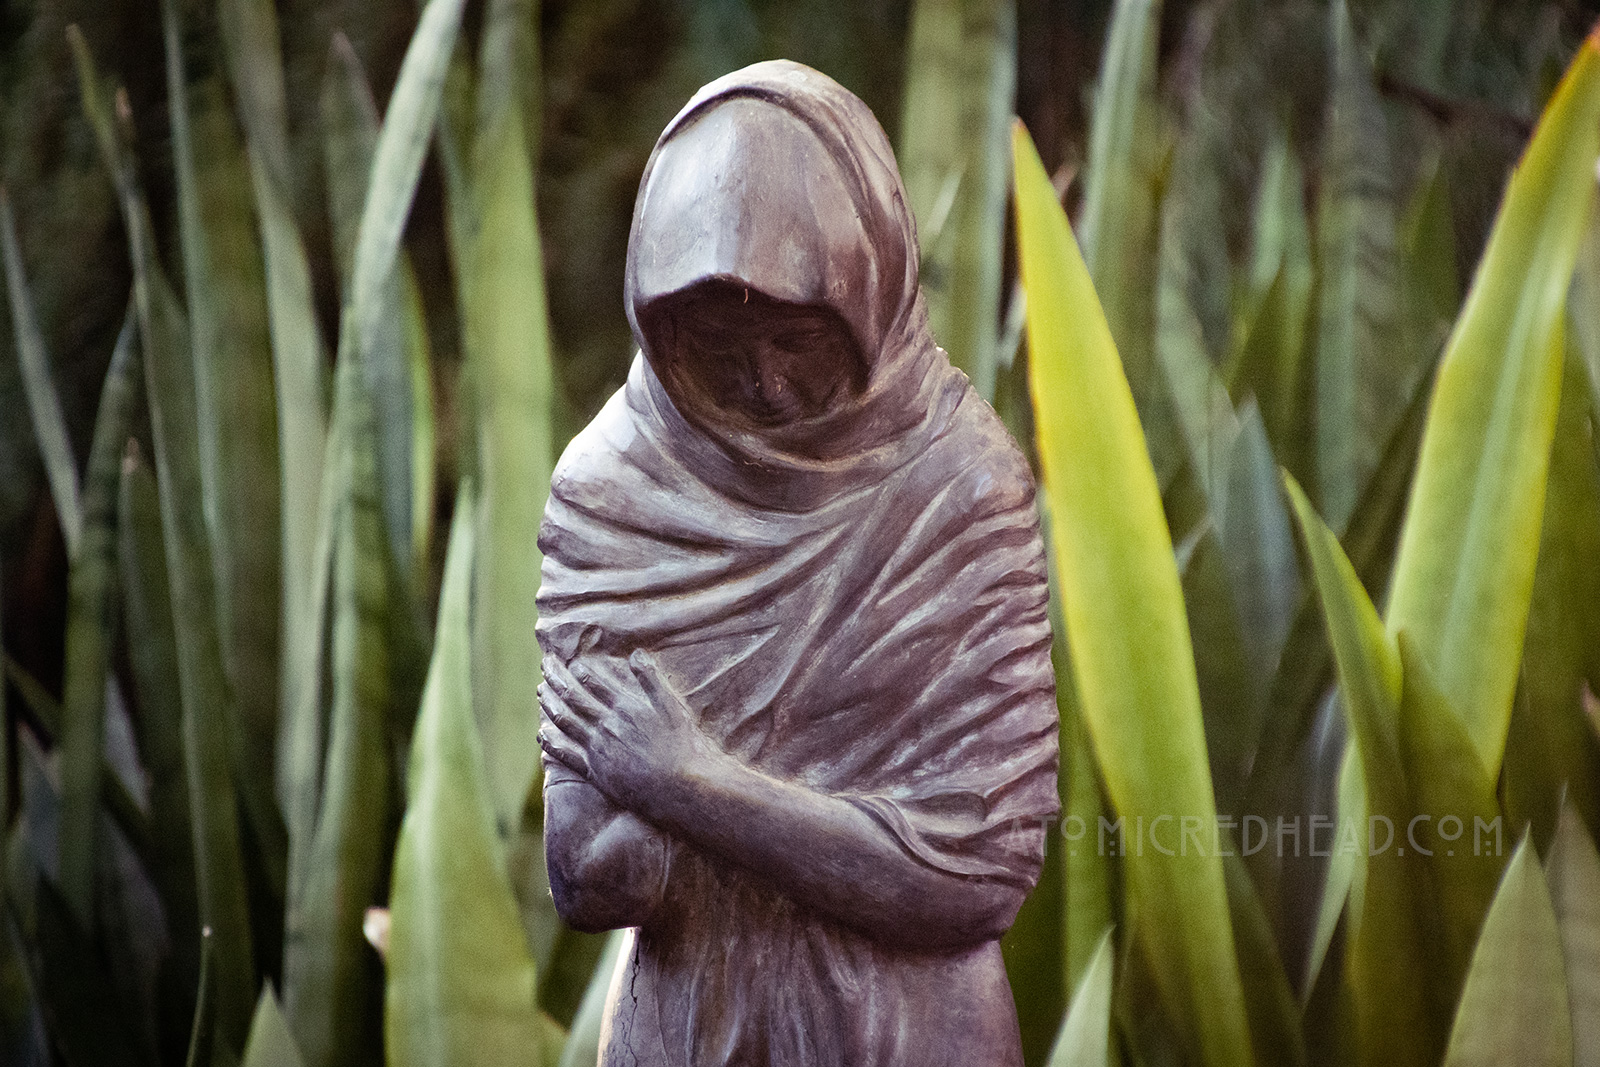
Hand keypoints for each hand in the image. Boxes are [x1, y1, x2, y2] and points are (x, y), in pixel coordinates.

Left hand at [538, 647, 726, 820]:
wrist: (681, 788)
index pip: (593, 682)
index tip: (569, 661)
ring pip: (565, 721)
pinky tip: (542, 734)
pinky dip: (551, 743)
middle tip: (545, 665)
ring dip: (550, 704)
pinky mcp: (596, 773)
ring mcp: (598, 749)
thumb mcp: (672, 706)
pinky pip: (566, 755)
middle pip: (573, 697)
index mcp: (624, 707)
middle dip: (556, 678)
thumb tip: (636, 653)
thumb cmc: (683, 746)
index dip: (578, 670)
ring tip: (541, 691)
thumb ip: (652, 679)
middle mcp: (606, 725)